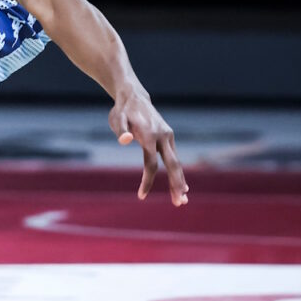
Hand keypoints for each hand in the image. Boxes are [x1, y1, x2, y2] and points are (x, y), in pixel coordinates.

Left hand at [110, 86, 188, 205]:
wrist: (134, 97)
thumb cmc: (122, 110)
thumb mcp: (117, 119)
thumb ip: (121, 130)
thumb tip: (125, 140)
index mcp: (149, 135)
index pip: (151, 164)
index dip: (147, 181)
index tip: (141, 196)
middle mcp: (162, 136)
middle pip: (172, 165)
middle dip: (176, 185)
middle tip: (179, 203)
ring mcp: (168, 136)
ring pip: (176, 162)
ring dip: (180, 181)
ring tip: (183, 199)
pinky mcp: (169, 136)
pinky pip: (175, 156)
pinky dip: (179, 171)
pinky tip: (183, 184)